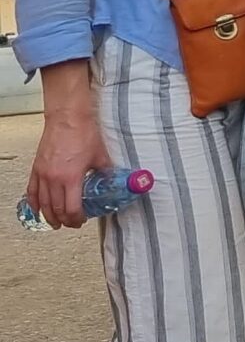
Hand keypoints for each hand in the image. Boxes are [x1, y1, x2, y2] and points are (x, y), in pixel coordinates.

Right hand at [27, 110, 110, 228]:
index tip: (81, 221)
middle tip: (70, 224)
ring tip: (55, 222)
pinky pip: (32, 190)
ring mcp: (43, 174)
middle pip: (56, 208)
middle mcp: (54, 178)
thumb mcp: (101, 155)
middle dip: (64, 220)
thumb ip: (106, 172)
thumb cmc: (83, 133)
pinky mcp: (37, 168)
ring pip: (42, 202)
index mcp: (71, 178)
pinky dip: (33, 202)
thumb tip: (115, 181)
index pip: (71, 208)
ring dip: (48, 215)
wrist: (68, 118)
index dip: (76, 218)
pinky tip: (37, 208)